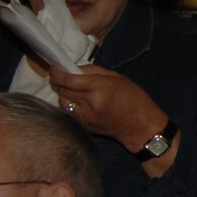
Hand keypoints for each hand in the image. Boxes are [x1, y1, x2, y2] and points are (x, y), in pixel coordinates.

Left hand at [48, 66, 164, 152]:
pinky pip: (69, 111)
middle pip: (62, 89)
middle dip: (61, 82)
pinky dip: (71, 105)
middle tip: (67, 79)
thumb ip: (93, 71)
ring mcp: (86, 116)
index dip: (57, 73)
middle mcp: (90, 102)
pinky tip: (82, 103)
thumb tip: (73, 69)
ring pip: (62, 101)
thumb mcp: (118, 78)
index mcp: (100, 87)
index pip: (67, 79)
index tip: (55, 69)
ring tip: (76, 92)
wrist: (141, 127)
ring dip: (65, 94)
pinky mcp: (84, 125)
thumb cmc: (134, 99)